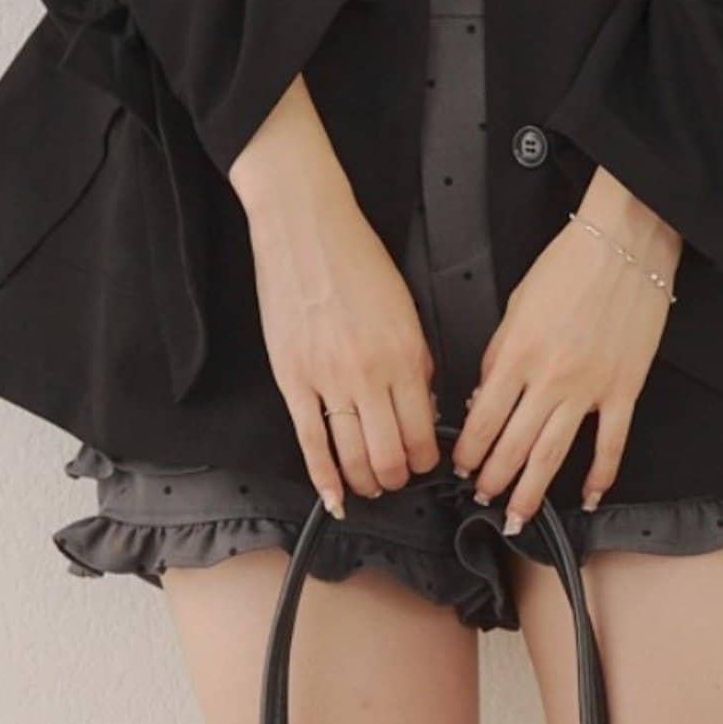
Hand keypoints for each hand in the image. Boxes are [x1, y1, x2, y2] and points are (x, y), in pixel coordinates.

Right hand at [230, 73, 442, 516]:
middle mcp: (369, 373)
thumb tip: (422, 403)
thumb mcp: (405, 306)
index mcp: (405, 352)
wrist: (307, 227)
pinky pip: (310, 442)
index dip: (429, 458)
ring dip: (367, 482)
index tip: (428, 462)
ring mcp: (327, 379)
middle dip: (400, 476)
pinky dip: (323, 478)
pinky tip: (334, 496)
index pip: (423, 431)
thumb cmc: (357, 257)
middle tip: (400, 477)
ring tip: (373, 485)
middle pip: (390, 454)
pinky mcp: (292, 379)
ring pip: (352, 457)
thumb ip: (416, 358)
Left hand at [452, 168, 681, 531]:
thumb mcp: (516, 304)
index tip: (461, 467)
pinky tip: (588, 496)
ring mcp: (589, 388)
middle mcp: (550, 377)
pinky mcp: (623, 389)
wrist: (622, 244)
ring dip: (532, 490)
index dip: (468, 450)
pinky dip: (600, 475)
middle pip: (513, 444)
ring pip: (553, 454)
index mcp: (517, 352)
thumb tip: (487, 393)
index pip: (483, 417)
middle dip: (493, 478)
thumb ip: (499, 352)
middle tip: (482, 497)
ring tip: (517, 515)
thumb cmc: (569, 264)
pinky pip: (611, 443)